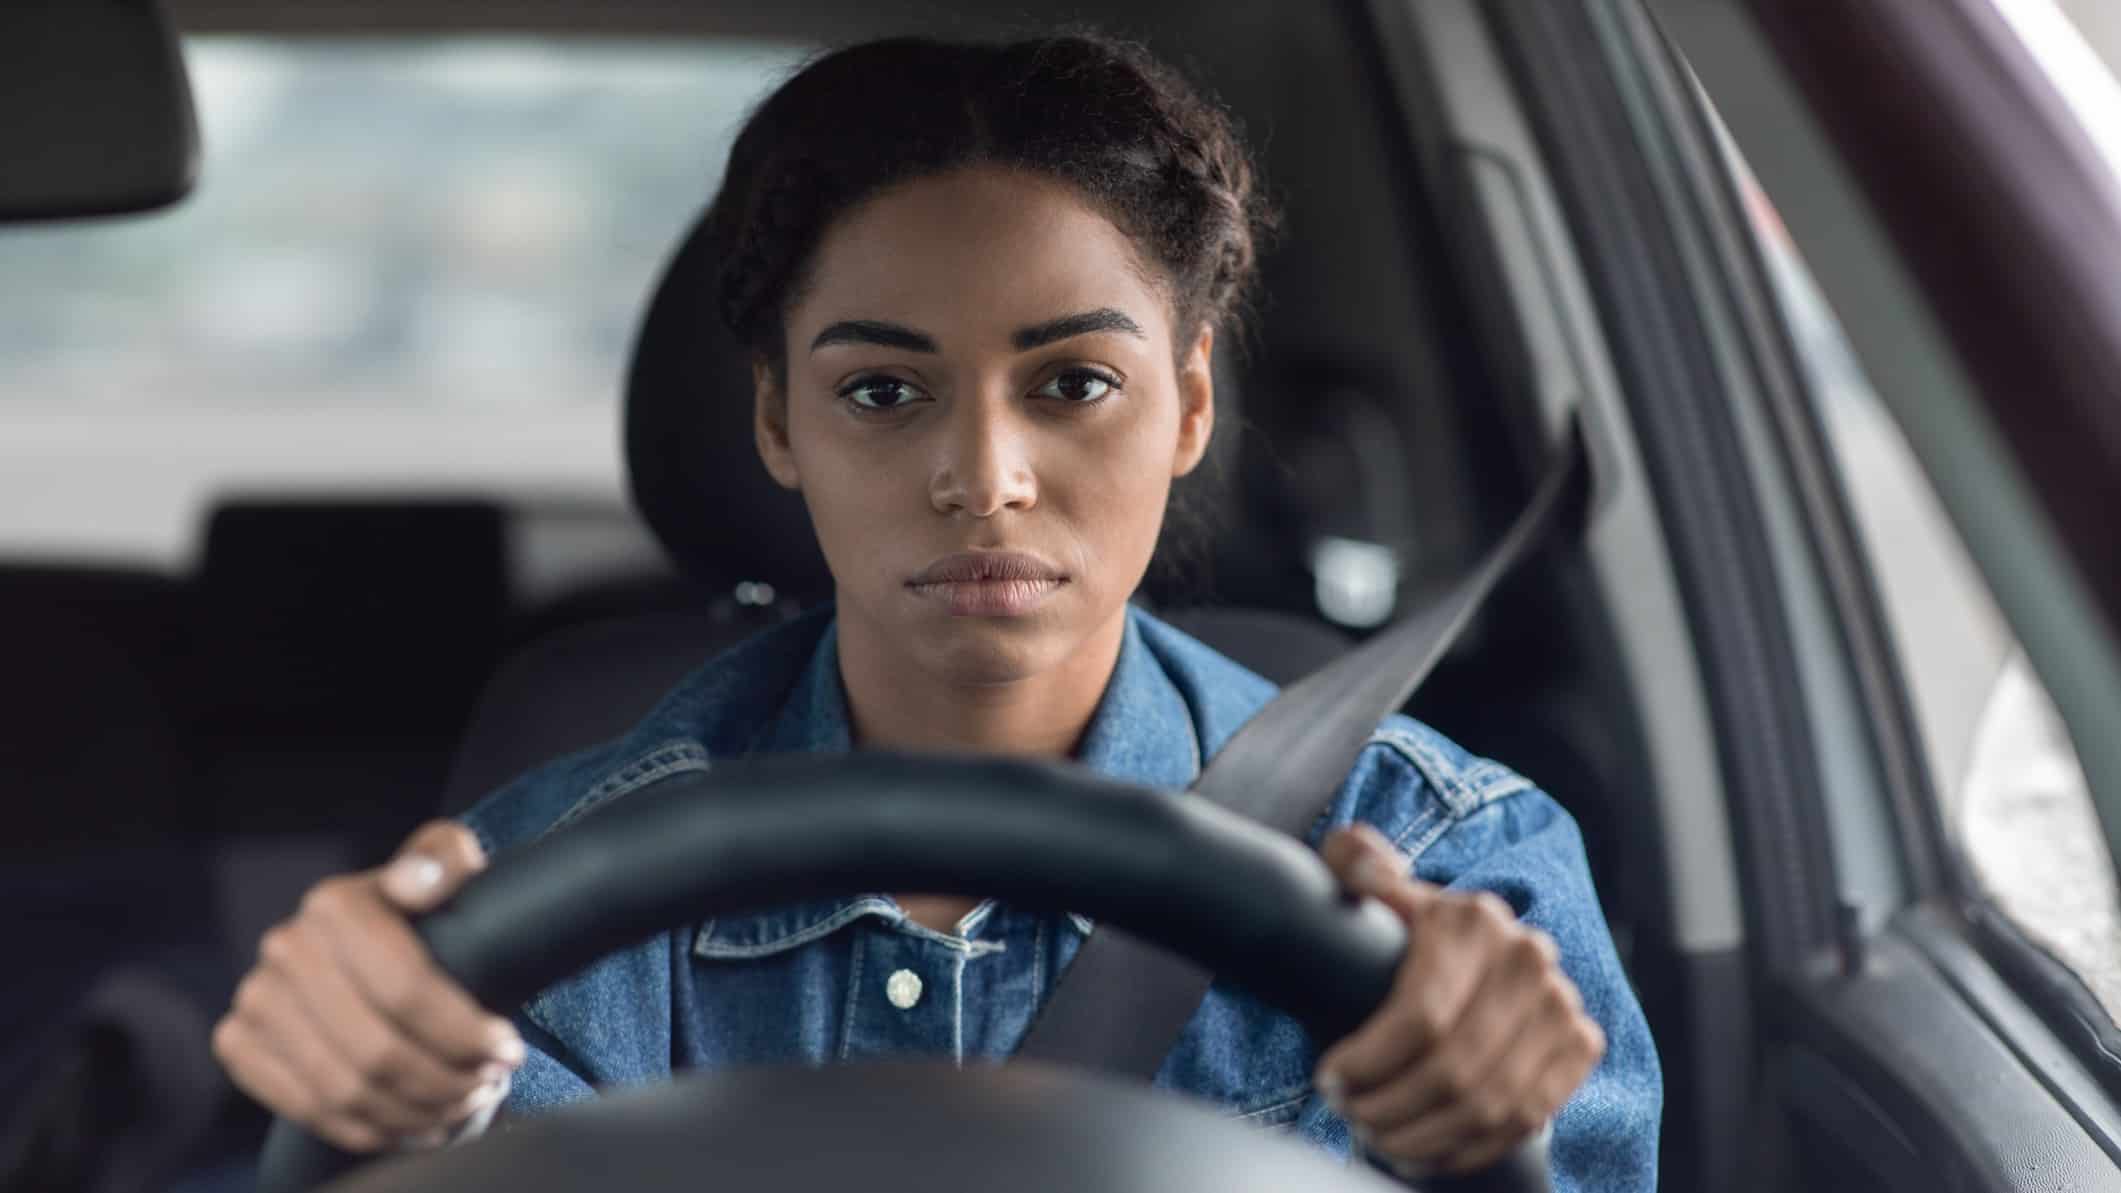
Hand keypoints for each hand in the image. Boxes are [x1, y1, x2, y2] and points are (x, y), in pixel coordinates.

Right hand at [212, 820, 522, 1151]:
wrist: (364, 946)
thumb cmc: (423, 909)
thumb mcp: (445, 867)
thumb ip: (443, 858)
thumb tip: (416, 880)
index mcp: (334, 904)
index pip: (406, 989)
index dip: (463, 1031)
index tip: (507, 1051)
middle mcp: (284, 948)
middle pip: (377, 1050)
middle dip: (446, 1082)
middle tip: (488, 1086)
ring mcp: (255, 999)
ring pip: (345, 1090)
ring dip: (415, 1113)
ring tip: (461, 1107)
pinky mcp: (238, 1042)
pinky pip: (306, 1110)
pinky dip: (369, 1130)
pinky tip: (416, 1126)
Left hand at [1314, 825, 1602, 1178]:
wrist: (1474, 952)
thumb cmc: (1404, 930)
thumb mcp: (1372, 887)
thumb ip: (1353, 862)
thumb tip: (1358, 861)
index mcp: (1475, 919)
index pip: (1421, 1014)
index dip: (1369, 1060)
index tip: (1329, 1078)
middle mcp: (1530, 959)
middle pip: (1454, 1068)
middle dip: (1389, 1105)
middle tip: (1347, 1114)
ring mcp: (1562, 1004)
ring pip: (1489, 1103)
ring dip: (1423, 1134)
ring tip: (1374, 1136)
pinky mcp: (1580, 1045)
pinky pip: (1524, 1118)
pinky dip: (1466, 1149)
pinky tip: (1418, 1152)